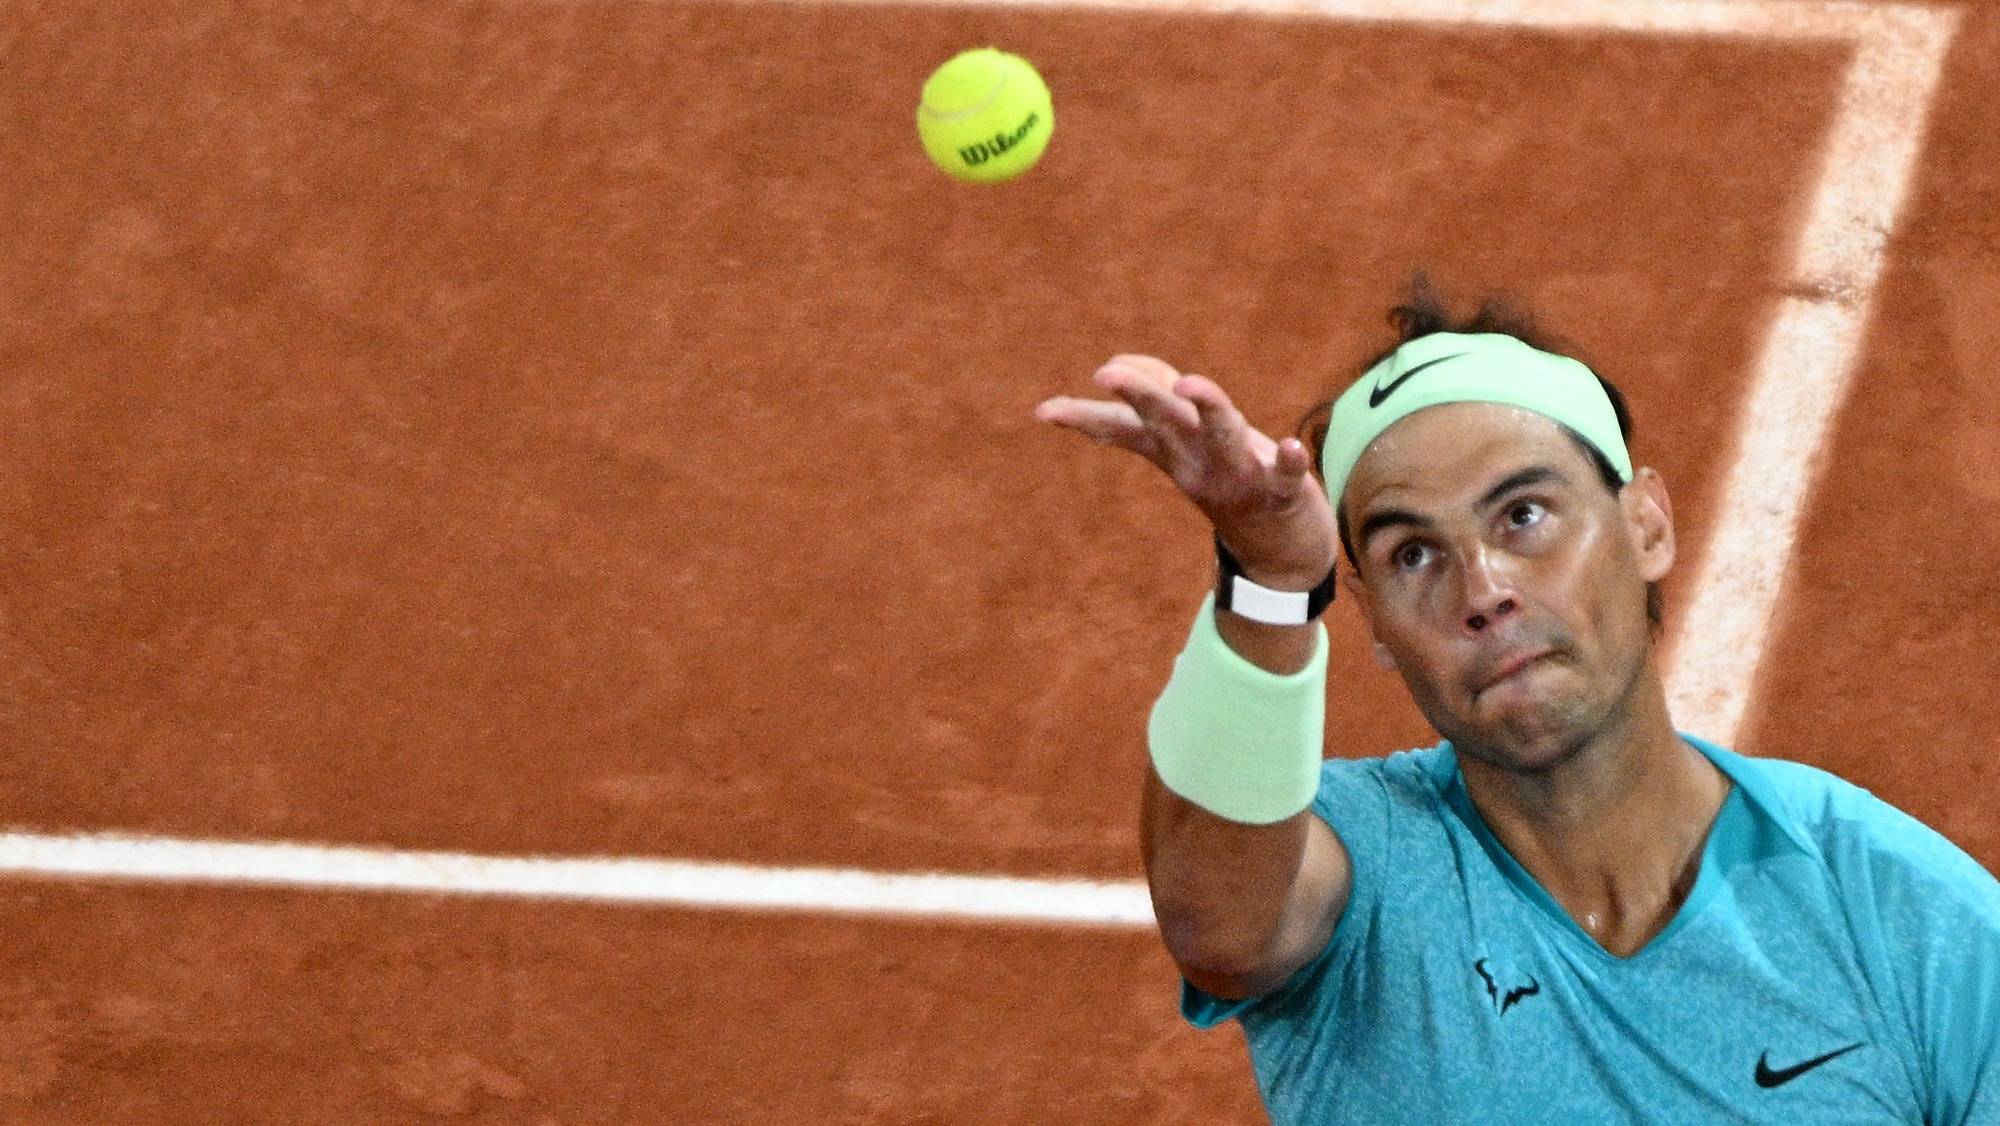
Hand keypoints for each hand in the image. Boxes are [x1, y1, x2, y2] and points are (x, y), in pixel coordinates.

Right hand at [1035, 354, 1337, 589]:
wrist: (1281, 557)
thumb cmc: (1232, 481)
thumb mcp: (1189, 441)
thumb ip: (1158, 398)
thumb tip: (1119, 362)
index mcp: (1174, 453)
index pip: (1126, 429)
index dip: (1087, 418)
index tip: (1045, 411)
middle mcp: (1200, 465)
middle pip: (1167, 422)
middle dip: (1140, 395)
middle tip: (1106, 375)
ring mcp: (1240, 478)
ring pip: (1223, 437)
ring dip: (1208, 409)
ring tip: (1189, 385)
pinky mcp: (1284, 493)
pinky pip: (1286, 477)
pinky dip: (1289, 463)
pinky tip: (1293, 446)